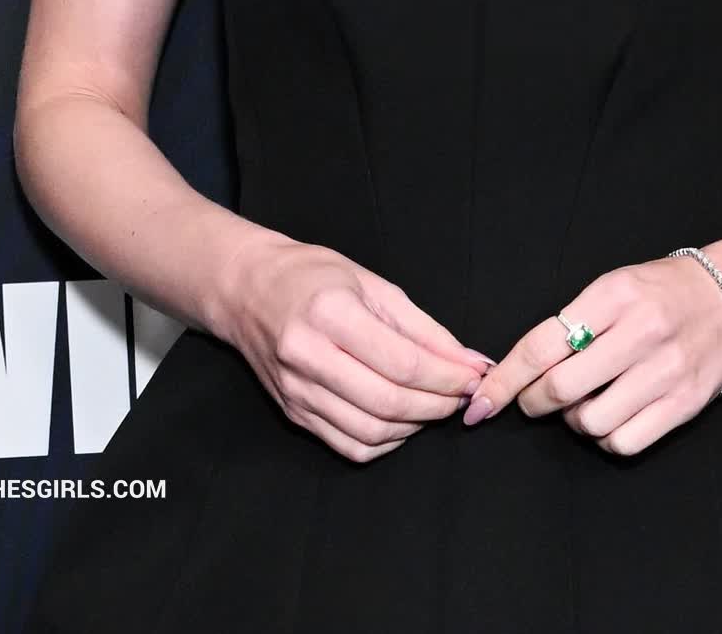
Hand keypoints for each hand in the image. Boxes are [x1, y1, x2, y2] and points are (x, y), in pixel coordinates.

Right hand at [228, 235, 495, 462]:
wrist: (247, 289)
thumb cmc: (312, 276)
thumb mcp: (372, 284)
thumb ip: (423, 328)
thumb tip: (470, 360)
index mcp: (331, 313)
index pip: (403, 363)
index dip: (447, 377)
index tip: (475, 376)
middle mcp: (308, 356)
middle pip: (388, 402)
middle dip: (438, 405)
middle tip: (463, 395)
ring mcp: (297, 391)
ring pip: (370, 432)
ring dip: (415, 426)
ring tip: (436, 405)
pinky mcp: (293, 413)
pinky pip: (347, 446)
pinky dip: (384, 443)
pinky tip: (402, 422)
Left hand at [462, 255, 721, 454]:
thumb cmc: (659, 292)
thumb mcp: (613, 287)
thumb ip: (571, 323)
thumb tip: (518, 371)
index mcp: (614, 295)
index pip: (543, 344)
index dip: (504, 378)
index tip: (482, 401)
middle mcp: (640, 332)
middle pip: (562, 387)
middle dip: (533, 401)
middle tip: (534, 399)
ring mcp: (665, 371)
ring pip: (591, 422)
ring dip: (573, 421)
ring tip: (581, 403)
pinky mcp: (684, 404)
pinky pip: (625, 442)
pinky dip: (605, 438)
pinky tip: (609, 417)